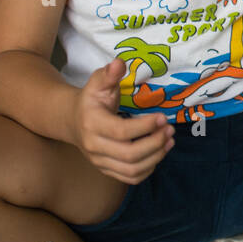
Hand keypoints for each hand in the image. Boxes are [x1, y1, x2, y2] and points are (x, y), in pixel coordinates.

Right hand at [70, 58, 173, 184]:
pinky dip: (148, 169)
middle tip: (170, 130)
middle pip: (129, 154)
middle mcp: (94, 146)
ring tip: (169, 140)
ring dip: (156, 157)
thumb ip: (109, 74)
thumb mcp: (97, 83)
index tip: (164, 117)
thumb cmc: (91, 100)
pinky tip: (159, 153)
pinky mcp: (106, 170)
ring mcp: (99, 161)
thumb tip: (119, 63)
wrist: (72, 120)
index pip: (121, 131)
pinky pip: (130, 178)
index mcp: (92, 124)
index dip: (146, 126)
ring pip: (132, 170)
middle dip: (155, 143)